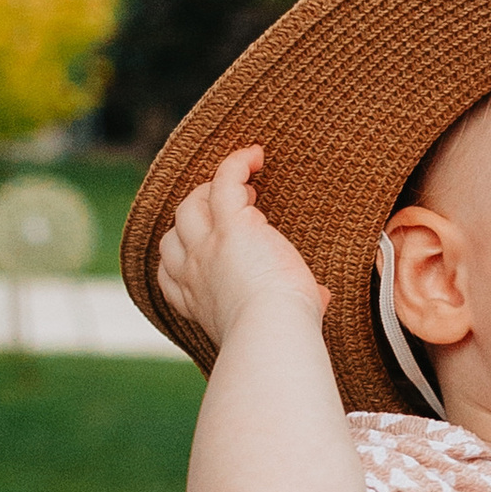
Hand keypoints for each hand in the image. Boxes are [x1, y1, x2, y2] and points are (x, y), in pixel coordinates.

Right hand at [155, 147, 329, 352]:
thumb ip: (297, 303)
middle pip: (175, 230)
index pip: (168, 272)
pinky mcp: (233, 225)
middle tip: (236, 211)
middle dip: (198, 215)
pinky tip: (256, 155)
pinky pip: (225, 180)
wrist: (275, 332)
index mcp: (197, 301)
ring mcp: (208, 246)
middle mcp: (195, 272)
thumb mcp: (281, 320)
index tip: (204, 248)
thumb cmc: (282, 335)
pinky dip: (237, 163)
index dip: (179, 255)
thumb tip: (322, 297)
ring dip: (213, 191)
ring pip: (192, 204)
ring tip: (247, 187)